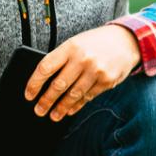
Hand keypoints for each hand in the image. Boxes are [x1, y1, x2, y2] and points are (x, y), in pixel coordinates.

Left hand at [26, 23, 140, 120]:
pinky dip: (77, 105)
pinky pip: (88, 97)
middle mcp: (83, 59)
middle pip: (58, 85)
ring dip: (61, 108)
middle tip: (39, 110)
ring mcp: (96, 71)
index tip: (28, 95)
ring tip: (53, 115)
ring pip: (73, 94)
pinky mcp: (107, 81)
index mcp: (71, 47)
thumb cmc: (96, 42)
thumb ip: (62, 59)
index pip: (46, 67)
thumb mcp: (76, 43)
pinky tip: (69, 110)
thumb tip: (43, 82)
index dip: (34, 83)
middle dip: (46, 101)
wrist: (127, 40)